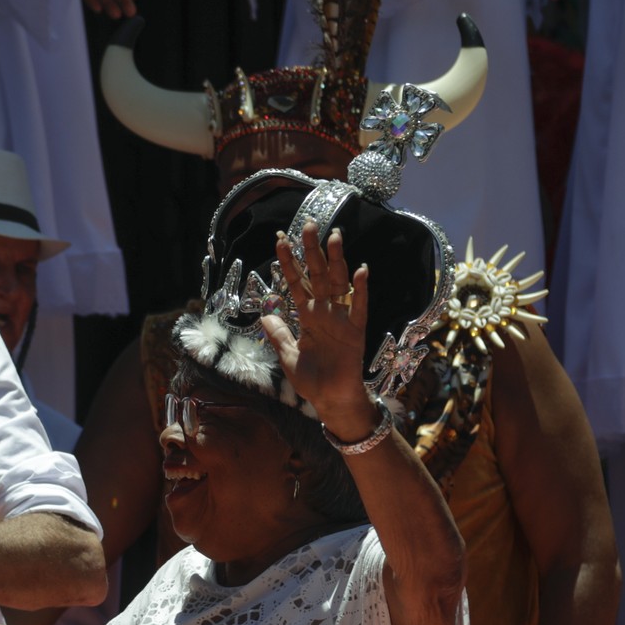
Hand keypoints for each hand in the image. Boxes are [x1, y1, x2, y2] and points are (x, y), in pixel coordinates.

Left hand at [259, 221, 377, 434]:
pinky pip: (359, 307)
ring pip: (339, 283)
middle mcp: (325, 312)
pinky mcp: (355, 331)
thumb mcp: (286, 355)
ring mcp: (341, 319)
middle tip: (308, 223)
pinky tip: (359, 270)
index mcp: (308, 317)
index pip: (297, 282)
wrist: (330, 400)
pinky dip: (359, 290)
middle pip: (318, 274)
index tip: (280, 240)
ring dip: (336, 260)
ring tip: (333, 236)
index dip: (289, 262)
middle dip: (312, 250)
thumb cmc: (311, 380)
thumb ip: (277, 334)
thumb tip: (265, 314)